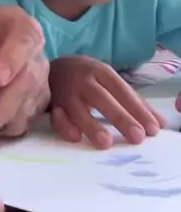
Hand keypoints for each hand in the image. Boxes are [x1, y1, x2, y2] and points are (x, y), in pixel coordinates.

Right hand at [49, 55, 164, 148]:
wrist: (53, 68)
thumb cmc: (89, 79)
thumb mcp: (110, 82)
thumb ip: (134, 102)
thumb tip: (159, 124)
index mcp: (101, 72)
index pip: (122, 91)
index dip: (137, 109)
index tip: (153, 129)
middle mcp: (83, 80)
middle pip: (102, 98)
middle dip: (120, 117)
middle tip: (137, 137)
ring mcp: (66, 92)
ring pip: (78, 108)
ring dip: (91, 125)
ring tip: (106, 143)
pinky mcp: (52, 104)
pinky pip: (56, 116)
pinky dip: (64, 125)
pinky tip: (75, 137)